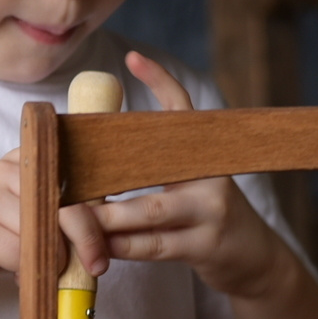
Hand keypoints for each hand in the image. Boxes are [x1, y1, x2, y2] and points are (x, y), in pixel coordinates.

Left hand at [77, 52, 299, 303]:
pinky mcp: (205, 246)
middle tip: (63, 183)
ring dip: (103, 220)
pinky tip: (94, 248)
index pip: (182, 107)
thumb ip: (156, 166)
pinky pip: (152, 246)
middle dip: (102, 176)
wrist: (255, 261)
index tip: (132, 57)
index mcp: (203, 154)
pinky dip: (118, 247)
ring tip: (69, 219)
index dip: (160, 80)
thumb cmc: (206, 218)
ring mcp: (209, 213)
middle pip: (149, 169)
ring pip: (145, 213)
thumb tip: (100, 150)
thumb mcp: (190, 183)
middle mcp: (209, 177)